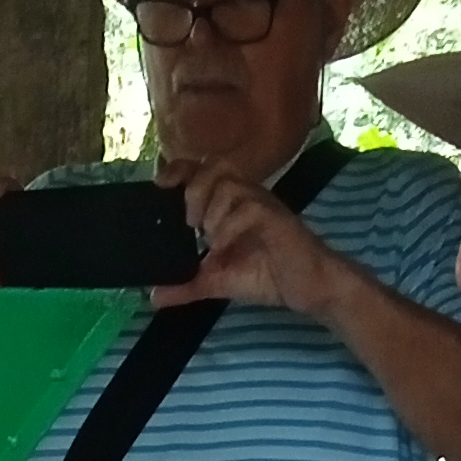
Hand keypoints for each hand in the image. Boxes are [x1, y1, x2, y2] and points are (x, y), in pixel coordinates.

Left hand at [152, 161, 345, 325]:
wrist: (306, 288)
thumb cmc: (266, 275)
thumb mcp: (217, 281)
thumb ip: (186, 285)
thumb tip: (154, 295)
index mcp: (230, 202)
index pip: (201, 169)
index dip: (179, 170)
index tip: (160, 185)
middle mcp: (245, 194)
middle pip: (214, 164)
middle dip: (194, 189)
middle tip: (190, 223)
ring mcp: (262, 203)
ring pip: (229, 184)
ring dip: (213, 211)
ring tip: (212, 241)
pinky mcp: (276, 217)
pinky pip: (249, 208)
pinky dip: (230, 227)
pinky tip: (226, 248)